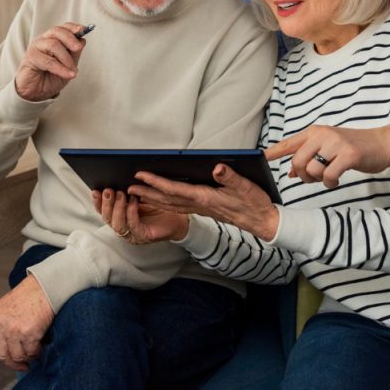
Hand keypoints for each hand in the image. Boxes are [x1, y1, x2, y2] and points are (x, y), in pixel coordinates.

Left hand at [0, 276, 54, 370]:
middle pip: (1, 355)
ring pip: (17, 356)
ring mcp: (14, 330)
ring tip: (33, 352)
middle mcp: (0, 325)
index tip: (2, 358)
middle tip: (22, 364)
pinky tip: (40, 347)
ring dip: (27, 357)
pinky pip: (31, 352)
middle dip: (12, 363)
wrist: (45, 286)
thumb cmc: (28, 296)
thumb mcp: (4, 308)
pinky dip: (37, 353)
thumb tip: (3, 350)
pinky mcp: (29, 333)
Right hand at [14, 22, 89, 101]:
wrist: (36, 93)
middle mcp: (43, 40)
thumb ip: (74, 53)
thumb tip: (82, 41)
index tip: (84, 30)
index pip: (63, 28)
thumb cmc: (51, 77)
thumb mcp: (67, 65)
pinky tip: (68, 75)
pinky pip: (48, 61)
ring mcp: (35, 48)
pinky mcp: (30, 58)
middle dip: (70, 38)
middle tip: (78, 48)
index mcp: (52, 39)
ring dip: (66, 58)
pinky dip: (61, 68)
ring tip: (73, 70)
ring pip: (53, 44)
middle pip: (57, 31)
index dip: (73, 27)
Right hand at [92, 188, 188, 243]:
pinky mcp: (143, 236)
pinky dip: (131, 213)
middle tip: (108, 190)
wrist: (179, 219)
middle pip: (108, 219)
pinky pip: (133, 225)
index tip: (95, 190)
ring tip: (121, 194)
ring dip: (117, 208)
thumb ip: (128, 192)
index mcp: (120, 218)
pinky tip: (133, 202)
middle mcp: (124, 228)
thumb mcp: (140, 197)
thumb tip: (116, 179)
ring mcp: (132, 234)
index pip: (104, 212)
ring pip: (117, 224)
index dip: (98, 202)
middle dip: (106, 204)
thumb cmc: (160, 208)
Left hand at [129, 165, 278, 240]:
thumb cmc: (254, 202)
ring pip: (170, 204)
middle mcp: (199, 204)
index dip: (156, 182)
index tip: (140, 175)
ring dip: (152, 199)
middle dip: (147, 192)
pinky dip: (164, 203)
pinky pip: (177, 207)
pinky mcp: (203, 209)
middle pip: (167, 199)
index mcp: (206, 197)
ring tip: (137, 192)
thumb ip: (231, 177)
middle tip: (127, 186)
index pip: (175, 189)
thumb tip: (217, 167)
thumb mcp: (246, 186)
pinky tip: (159, 199)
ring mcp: (200, 209)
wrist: (262, 221)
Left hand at [265, 125, 389, 186]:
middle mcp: (322, 135)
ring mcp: (336, 144)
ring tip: (327, 179)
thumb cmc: (353, 148)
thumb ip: (310, 157)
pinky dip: (329, 183)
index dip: (273, 152)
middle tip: (312, 179)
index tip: (260, 158)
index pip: (288, 142)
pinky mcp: (349, 154)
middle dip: (302, 176)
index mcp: (315, 132)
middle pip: (297, 161)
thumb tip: (291, 174)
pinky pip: (328, 175)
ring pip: (312, 169)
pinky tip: (335, 181)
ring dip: (317, 180)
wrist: (382, 144)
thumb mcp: (328, 148)